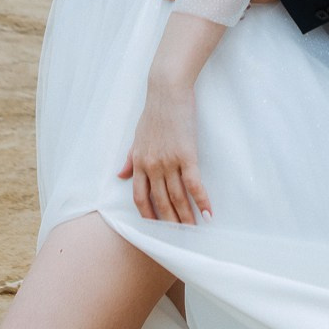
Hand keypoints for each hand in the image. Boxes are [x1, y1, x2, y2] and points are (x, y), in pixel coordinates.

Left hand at [117, 81, 211, 223]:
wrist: (166, 90)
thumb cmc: (154, 111)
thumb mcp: (137, 136)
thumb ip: (130, 159)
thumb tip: (120, 175)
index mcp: (139, 162)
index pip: (140, 197)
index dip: (148, 215)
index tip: (155, 228)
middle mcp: (152, 166)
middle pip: (160, 202)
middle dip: (169, 222)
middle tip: (178, 238)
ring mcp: (169, 161)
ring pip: (177, 197)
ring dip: (186, 216)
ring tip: (193, 231)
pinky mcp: (187, 154)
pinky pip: (194, 183)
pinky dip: (201, 200)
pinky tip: (208, 213)